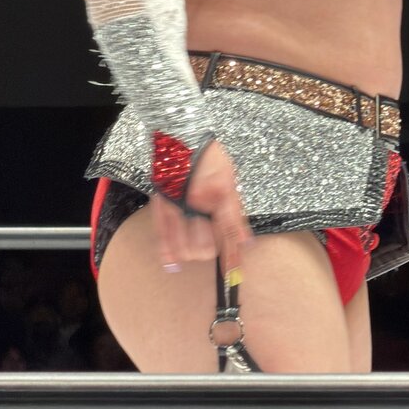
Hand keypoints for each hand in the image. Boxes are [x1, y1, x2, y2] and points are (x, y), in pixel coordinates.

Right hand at [151, 140, 252, 277]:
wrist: (181, 135)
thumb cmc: (209, 155)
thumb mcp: (231, 179)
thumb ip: (236, 212)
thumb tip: (246, 240)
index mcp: (220, 193)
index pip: (230, 234)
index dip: (233, 257)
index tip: (236, 274)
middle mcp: (198, 201)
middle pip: (205, 245)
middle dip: (211, 251)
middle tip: (214, 250)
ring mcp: (177, 204)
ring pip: (185, 244)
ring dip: (193, 252)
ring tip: (197, 251)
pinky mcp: (161, 203)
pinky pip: (163, 233)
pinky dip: (168, 251)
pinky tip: (172, 264)